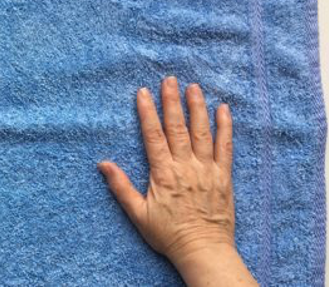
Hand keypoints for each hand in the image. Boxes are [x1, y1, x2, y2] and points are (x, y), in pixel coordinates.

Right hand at [99, 77, 256, 286]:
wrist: (202, 250)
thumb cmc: (168, 234)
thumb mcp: (138, 214)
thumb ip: (121, 187)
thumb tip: (103, 164)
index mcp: (163, 174)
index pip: (154, 136)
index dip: (147, 112)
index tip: (143, 92)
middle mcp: (186, 167)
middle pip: (177, 127)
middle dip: (172, 101)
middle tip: (169, 79)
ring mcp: (207, 170)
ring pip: (202, 132)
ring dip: (197, 107)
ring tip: (193, 87)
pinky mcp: (224, 176)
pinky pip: (226, 147)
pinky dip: (225, 127)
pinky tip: (223, 109)